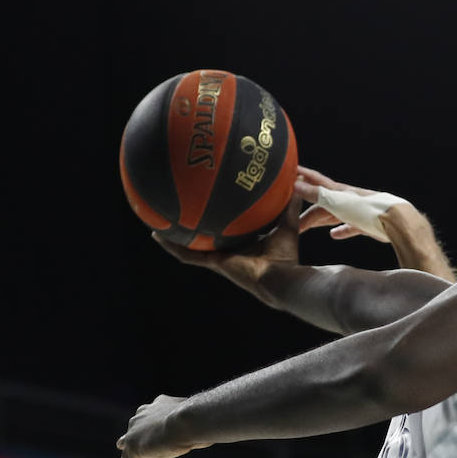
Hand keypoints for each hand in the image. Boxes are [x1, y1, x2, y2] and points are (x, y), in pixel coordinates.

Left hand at [112, 394, 209, 457]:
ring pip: (129, 453)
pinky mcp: (135, 449)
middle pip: (133, 432)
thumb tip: (212, 434)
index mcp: (158, 405)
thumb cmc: (201, 418)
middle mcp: (142, 416)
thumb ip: (197, 428)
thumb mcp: (199, 421)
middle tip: (120, 445)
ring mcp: (135, 432)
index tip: (148, 427)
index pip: (149, 415)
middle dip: (127, 439)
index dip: (147, 424)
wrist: (190, 419)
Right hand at [152, 196, 302, 288]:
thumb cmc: (286, 257)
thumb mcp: (287, 225)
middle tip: (180, 211)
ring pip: (192, 247)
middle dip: (194, 228)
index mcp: (243, 245)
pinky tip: (159, 236)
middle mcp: (228, 252)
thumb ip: (290, 205)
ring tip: (159, 225)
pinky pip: (188, 255)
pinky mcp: (214, 263)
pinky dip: (173, 247)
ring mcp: (219, 259)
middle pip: (206, 238)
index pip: (227, 231)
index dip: (219, 221)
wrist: (280, 278)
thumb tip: (298, 180)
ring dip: (176, 238)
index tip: (211, 208)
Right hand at [295, 165, 405, 242]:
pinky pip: (349, 227)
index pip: (316, 182)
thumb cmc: (366, 209)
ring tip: (305, 227)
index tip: (290, 172)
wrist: (395, 222)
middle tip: (289, 218)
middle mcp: (347, 199)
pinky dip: (340, 230)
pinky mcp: (365, 224)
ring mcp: (356, 212)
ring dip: (319, 220)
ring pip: (332, 215)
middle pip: (322, 204)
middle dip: (305, 209)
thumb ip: (317, 194)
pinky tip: (334, 235)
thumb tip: (296, 183)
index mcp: (339, 192)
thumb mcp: (338, 201)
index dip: (303, 177)